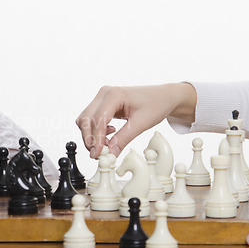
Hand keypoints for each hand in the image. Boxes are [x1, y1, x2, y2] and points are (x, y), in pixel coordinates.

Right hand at [75, 83, 195, 157]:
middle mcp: (104, 93)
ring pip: (85, 119)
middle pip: (85, 119)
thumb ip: (123, 139)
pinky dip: (96, 130)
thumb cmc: (156, 104)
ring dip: (92, 135)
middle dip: (90, 138)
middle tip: (99, 154)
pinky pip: (91, 119)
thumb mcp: (141, 124)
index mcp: (114, 94)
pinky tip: (109, 135)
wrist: (163, 96)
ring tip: (107, 144)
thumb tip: (109, 153)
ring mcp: (102, 97)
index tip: (98, 154)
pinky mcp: (102, 103)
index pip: (98, 119)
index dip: (96, 139)